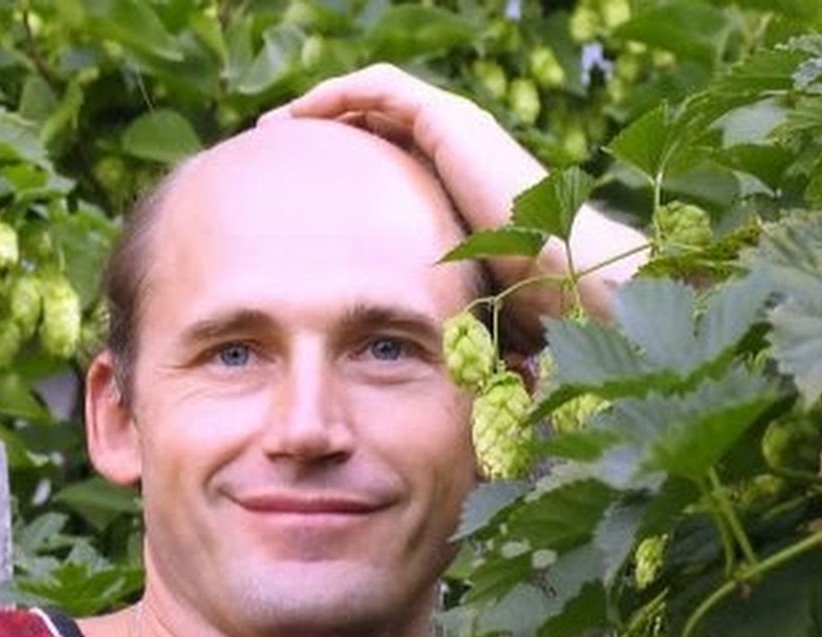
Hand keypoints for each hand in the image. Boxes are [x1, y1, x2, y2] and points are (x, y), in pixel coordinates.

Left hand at [261, 64, 646, 351]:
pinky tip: (297, 116)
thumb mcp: (454, 291)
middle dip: (325, 133)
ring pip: (373, 100)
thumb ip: (429, 293)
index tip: (298, 191)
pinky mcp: (448, 121)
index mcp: (453, 184)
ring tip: (274, 127)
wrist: (561, 274)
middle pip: (376, 125)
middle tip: (275, 151)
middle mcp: (454, 149)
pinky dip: (336, 96)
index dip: (343, 166)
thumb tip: (405, 344)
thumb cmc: (519, 299)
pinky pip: (380, 91)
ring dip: (320, 108)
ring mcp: (453, 130)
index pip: (389, 159)